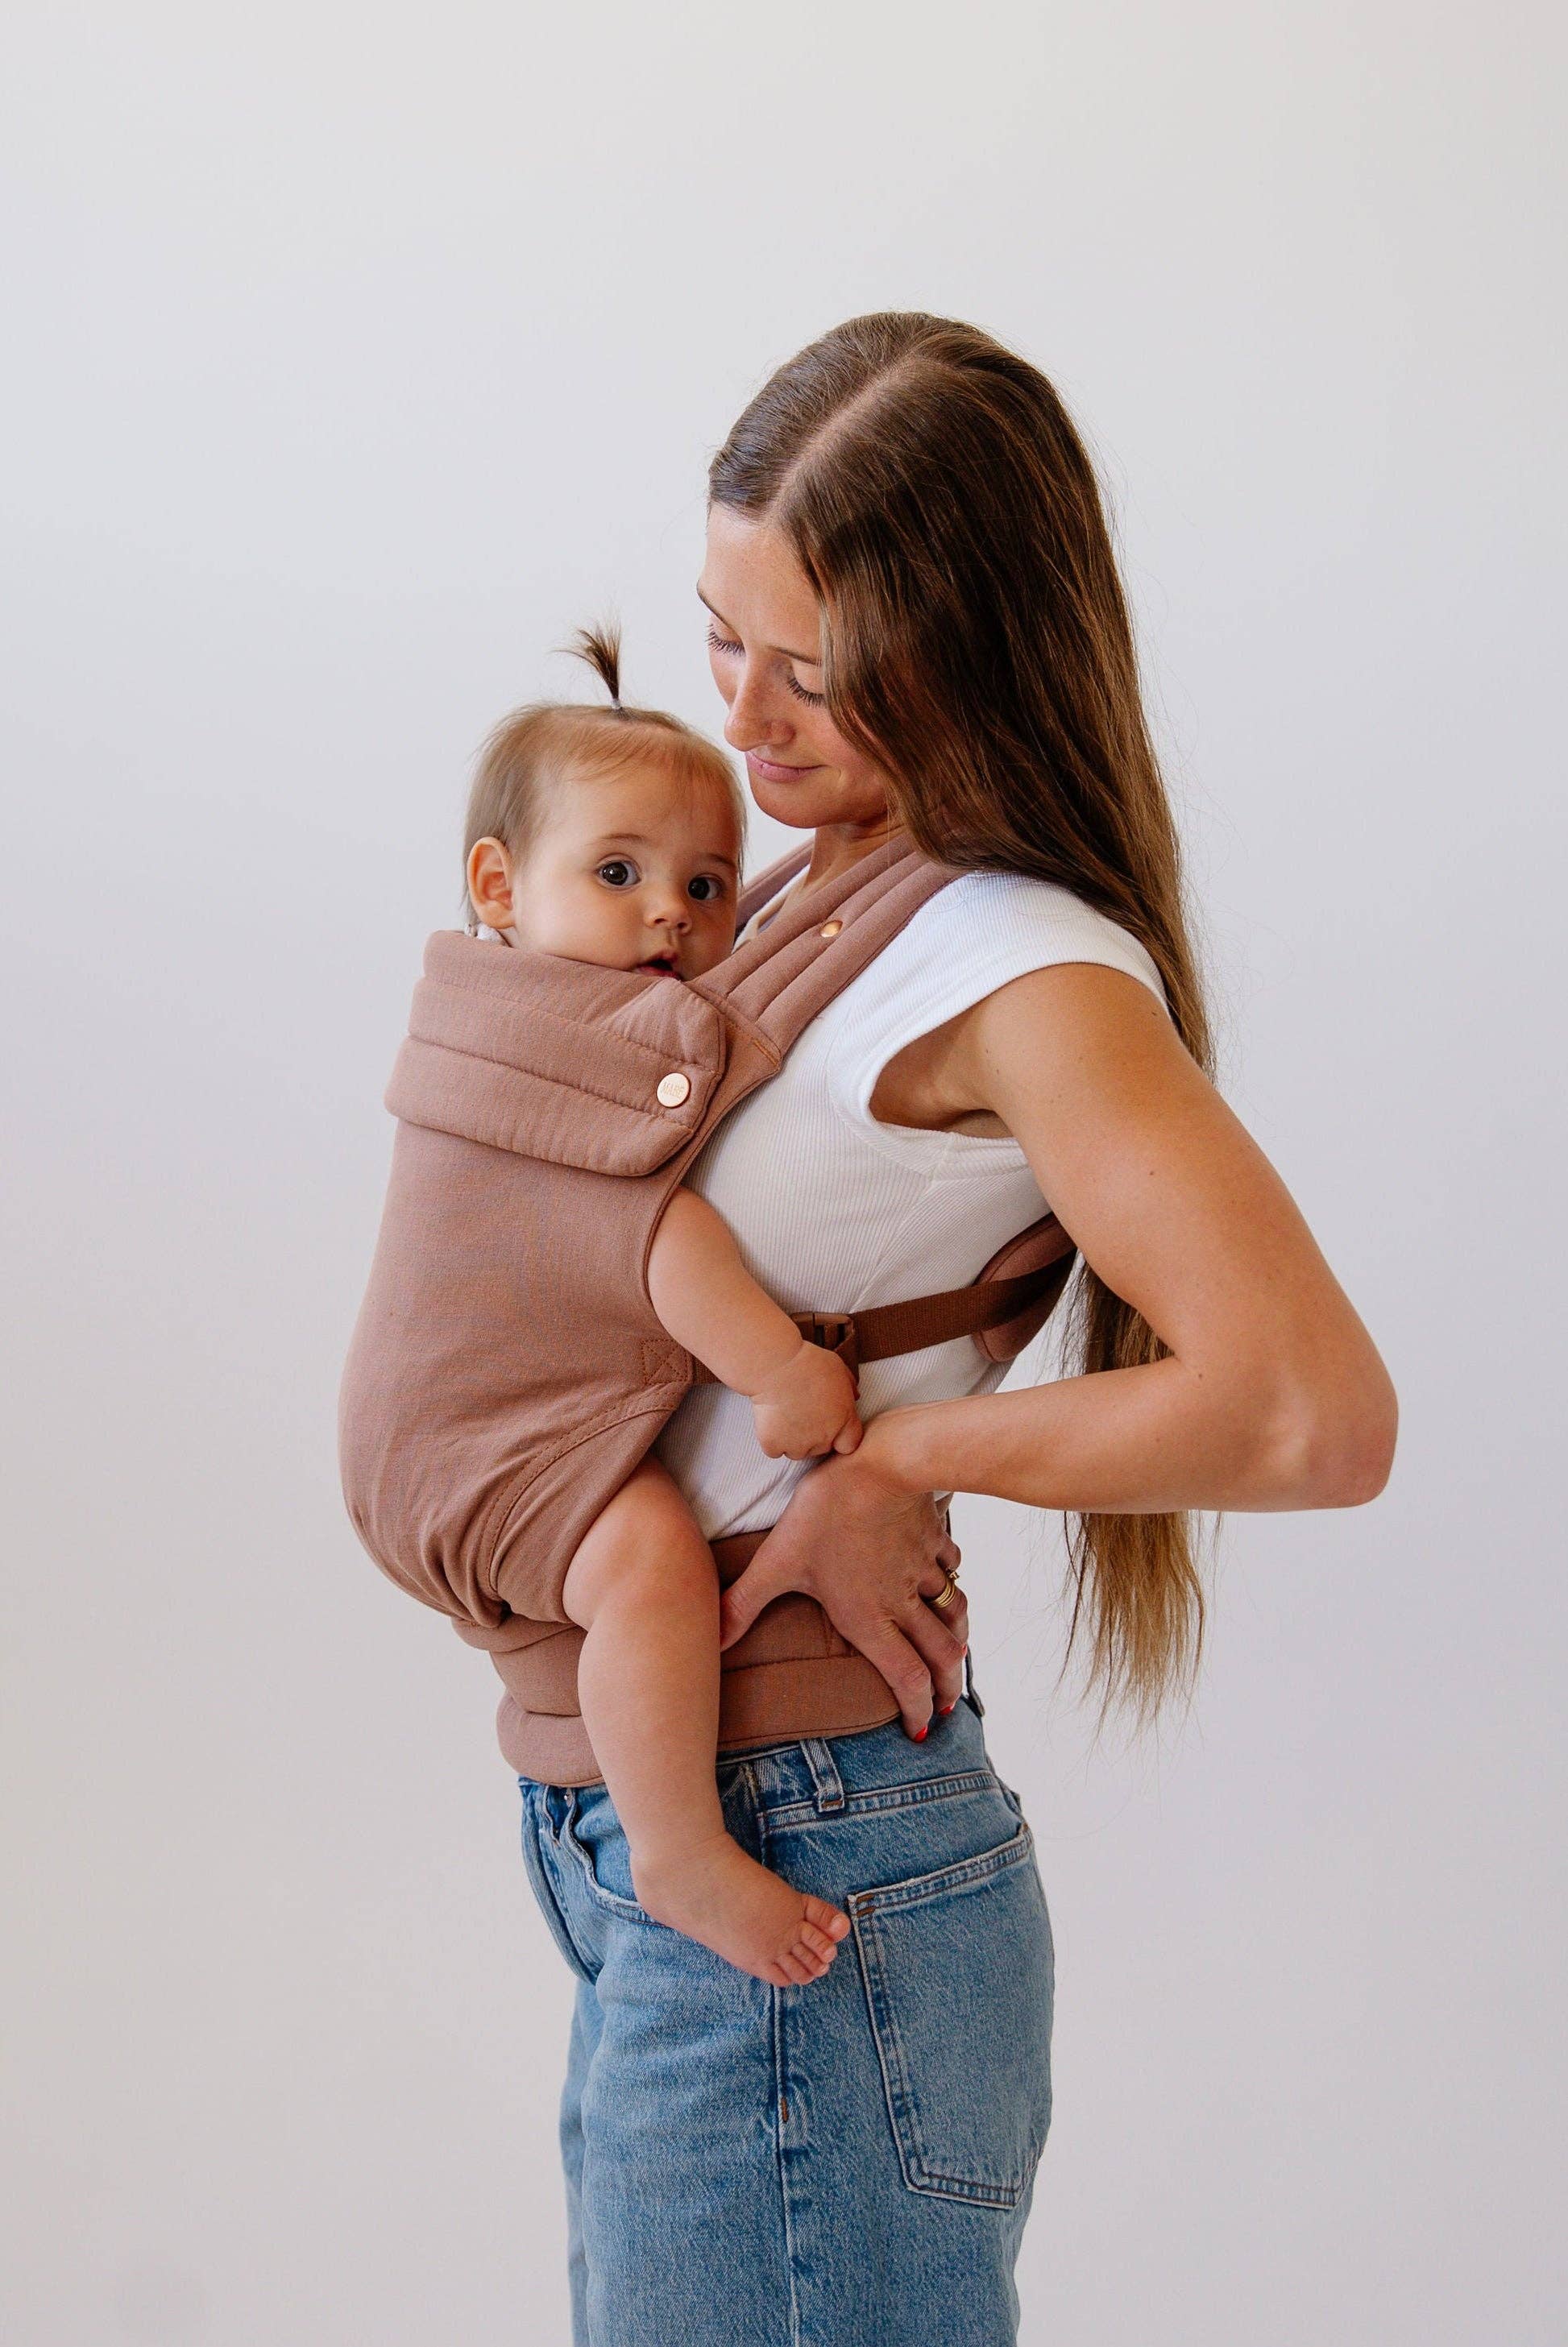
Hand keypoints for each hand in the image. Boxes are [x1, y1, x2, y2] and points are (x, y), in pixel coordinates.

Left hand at [718, 1417, 967, 1737]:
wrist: (881, 1462)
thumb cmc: (827, 1514)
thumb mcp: (778, 1560)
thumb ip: (744, 1604)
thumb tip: (709, 1641)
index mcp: (870, 1617)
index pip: (905, 1677)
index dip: (918, 1708)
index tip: (922, 1729)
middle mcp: (903, 1601)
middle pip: (940, 1656)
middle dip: (947, 1687)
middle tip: (949, 1707)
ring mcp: (922, 1569)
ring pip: (952, 1615)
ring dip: (956, 1641)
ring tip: (956, 1657)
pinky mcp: (933, 1537)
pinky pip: (952, 1568)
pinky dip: (954, 1583)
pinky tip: (948, 1583)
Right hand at [748, 1340, 863, 1460]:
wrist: (777, 1365)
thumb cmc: (808, 1362)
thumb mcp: (839, 1368)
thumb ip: (849, 1386)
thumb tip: (854, 1397)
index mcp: (843, 1420)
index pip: (849, 1445)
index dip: (840, 1436)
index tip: (829, 1424)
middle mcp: (824, 1437)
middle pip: (821, 1449)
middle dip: (814, 1437)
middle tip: (802, 1414)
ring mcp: (798, 1444)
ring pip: (797, 1453)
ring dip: (792, 1441)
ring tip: (785, 1416)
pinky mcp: (774, 1444)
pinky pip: (774, 1450)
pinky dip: (771, 1440)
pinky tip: (770, 1421)